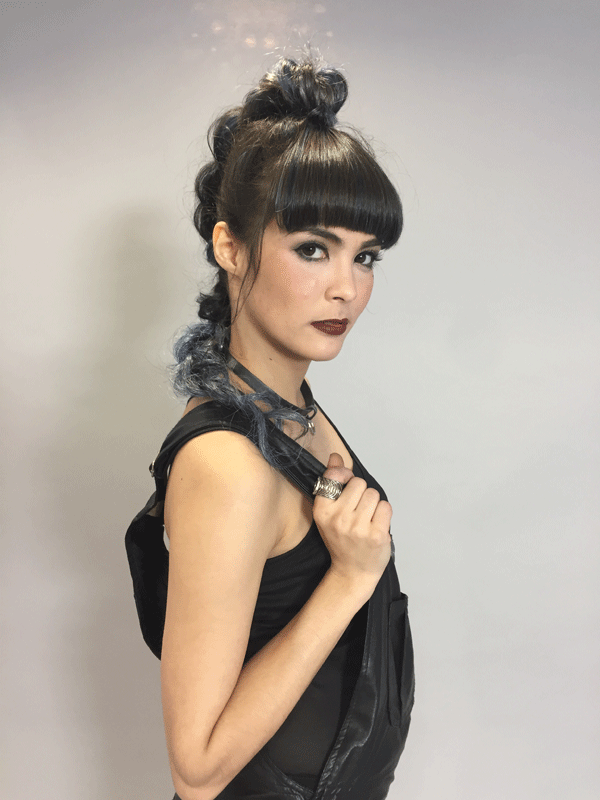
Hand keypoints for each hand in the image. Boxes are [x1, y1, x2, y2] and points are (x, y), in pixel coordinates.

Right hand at [313, 452, 392, 590]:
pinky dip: (384, 514)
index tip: (347, 487)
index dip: (345, 476)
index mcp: (322, 511)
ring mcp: (357, 528)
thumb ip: (333, 482)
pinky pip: (386, 507)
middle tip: (358, 511)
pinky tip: (376, 525)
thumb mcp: (330, 512)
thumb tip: (335, 457)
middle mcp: (338, 518)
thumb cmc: (342, 539)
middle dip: (362, 493)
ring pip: (374, 494)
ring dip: (374, 504)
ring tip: (367, 519)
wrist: (352, 571)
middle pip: (359, 483)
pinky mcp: (376, 535)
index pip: (335, 475)